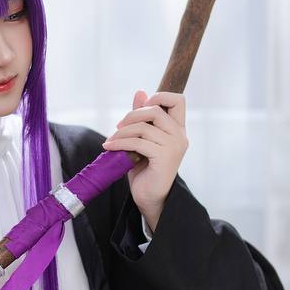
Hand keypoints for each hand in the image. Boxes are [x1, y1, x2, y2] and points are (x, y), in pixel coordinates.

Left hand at [101, 89, 188, 232]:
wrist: (149, 197)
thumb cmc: (145, 169)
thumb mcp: (142, 139)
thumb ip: (142, 117)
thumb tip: (140, 92)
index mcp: (178, 129)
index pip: (177, 99)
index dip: (158, 97)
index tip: (140, 108)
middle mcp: (180, 135)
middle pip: (156, 109)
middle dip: (132, 115)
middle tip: (118, 126)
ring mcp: (174, 146)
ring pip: (143, 127)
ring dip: (121, 132)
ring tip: (110, 141)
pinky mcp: (164, 158)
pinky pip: (138, 142)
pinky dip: (120, 143)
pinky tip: (109, 147)